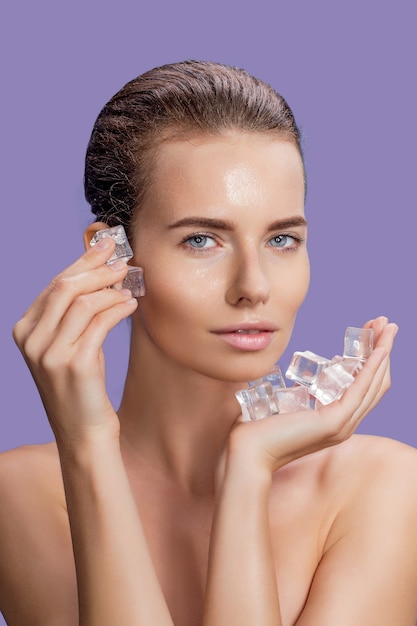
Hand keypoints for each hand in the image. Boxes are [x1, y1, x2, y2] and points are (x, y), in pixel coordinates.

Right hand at [13, 237, 137, 445]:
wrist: (83, 433)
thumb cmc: (83, 386)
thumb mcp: (73, 343)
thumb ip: (79, 311)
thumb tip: (105, 270)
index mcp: (26, 330)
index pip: (55, 284)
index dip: (83, 262)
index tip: (106, 246)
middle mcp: (31, 340)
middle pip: (65, 287)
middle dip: (98, 269)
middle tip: (123, 262)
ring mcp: (49, 353)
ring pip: (83, 302)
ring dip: (112, 289)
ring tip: (130, 286)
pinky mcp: (73, 364)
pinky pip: (99, 322)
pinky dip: (117, 308)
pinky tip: (130, 305)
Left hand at [225, 317, 397, 476]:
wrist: (246, 451)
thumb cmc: (257, 430)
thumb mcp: (284, 405)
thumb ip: (295, 394)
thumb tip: (291, 378)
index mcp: (334, 419)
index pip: (363, 386)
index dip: (370, 359)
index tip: (370, 333)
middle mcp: (344, 423)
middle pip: (375, 382)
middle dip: (382, 349)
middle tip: (386, 323)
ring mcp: (342, 424)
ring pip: (374, 383)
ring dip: (383, 352)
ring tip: (388, 327)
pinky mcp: (334, 422)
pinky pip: (361, 389)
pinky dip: (372, 367)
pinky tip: (379, 349)